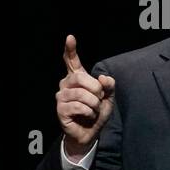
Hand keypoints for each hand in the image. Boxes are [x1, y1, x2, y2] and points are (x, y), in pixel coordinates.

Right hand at [56, 35, 114, 157]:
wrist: (91, 131)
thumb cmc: (97, 112)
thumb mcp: (108, 97)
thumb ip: (108, 86)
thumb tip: (103, 78)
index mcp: (77, 79)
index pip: (72, 61)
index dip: (70, 50)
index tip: (70, 37)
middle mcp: (66, 84)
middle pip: (81, 78)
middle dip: (96, 90)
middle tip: (100, 99)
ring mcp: (61, 96)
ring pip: (82, 94)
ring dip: (94, 104)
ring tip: (93, 110)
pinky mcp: (60, 109)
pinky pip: (79, 106)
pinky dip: (90, 112)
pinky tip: (87, 116)